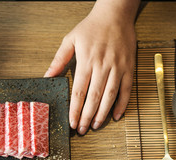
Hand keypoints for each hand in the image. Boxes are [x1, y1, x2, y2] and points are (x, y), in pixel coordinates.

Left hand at [45, 0, 138, 134]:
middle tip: (82, 130)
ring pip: (110, 96)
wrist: (115, 14)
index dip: (75, 109)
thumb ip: (59, 60)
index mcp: (87, 61)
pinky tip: (116, 115)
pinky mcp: (129, 67)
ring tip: (96, 126)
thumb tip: (47, 76)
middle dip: (87, 116)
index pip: (79, 91)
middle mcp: (103, 66)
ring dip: (103, 113)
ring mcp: (118, 67)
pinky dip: (122, 104)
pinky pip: (126, 89)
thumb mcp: (70, 39)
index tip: (72, 122)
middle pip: (94, 97)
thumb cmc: (91, 27)